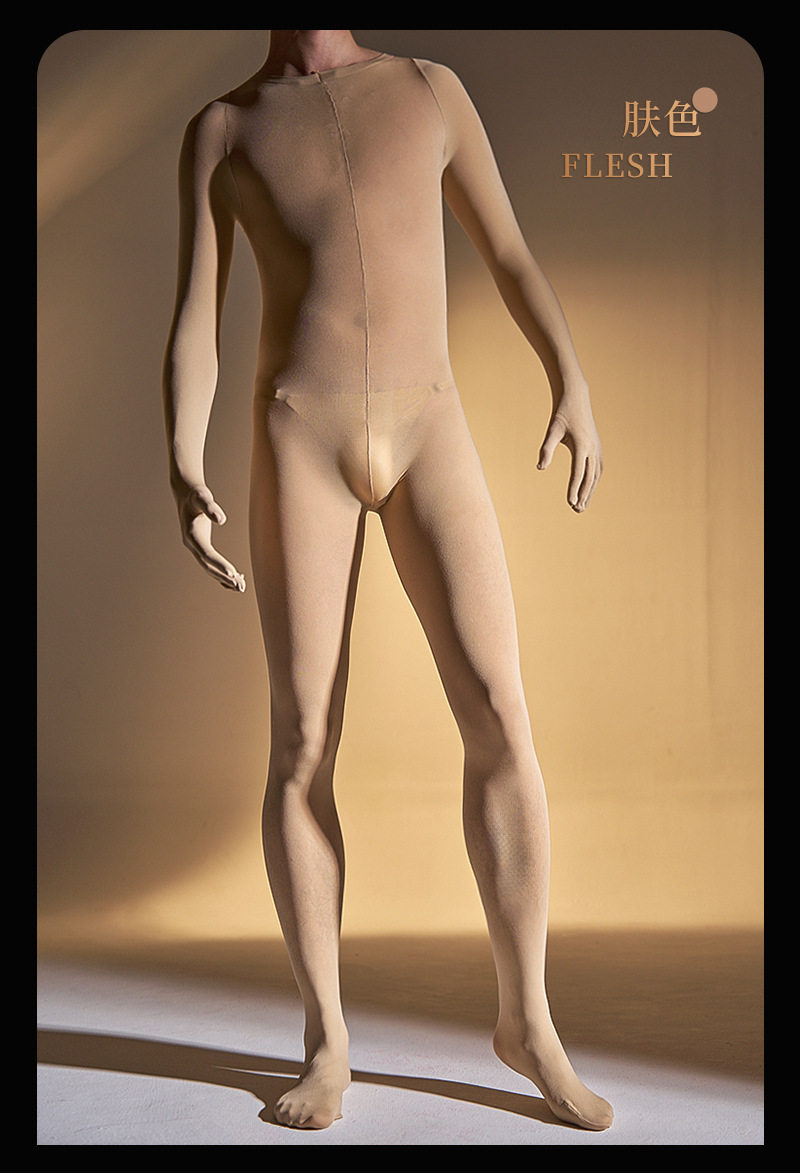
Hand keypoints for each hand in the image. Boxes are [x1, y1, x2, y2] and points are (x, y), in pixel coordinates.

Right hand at [174, 483, 245, 591]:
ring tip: (242, 587)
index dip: (219, 564)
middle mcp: (192, 545)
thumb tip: (221, 520)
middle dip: (224, 577)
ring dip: (224, 578)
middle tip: (241, 587)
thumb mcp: (203, 498)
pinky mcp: (201, 547)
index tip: (233, 573)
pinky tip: (236, 578)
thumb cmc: (196, 495)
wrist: (187, 494)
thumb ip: (211, 508)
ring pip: (210, 568)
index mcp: (191, 535)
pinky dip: (222, 572)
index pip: (207, 554)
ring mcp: (195, 548)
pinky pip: (211, 564)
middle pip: (208, 565)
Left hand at [537, 394, 603, 512]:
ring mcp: (597, 448)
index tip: (570, 502)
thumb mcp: (552, 431)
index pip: (578, 473)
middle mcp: (593, 448)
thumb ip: (546, 450)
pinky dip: (594, 481)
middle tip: (576, 510)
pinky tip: (588, 490)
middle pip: (589, 478)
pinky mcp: (597, 447)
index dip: (574, 489)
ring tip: (581, 505)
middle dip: (584, 495)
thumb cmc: (561, 414)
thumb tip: (540, 468)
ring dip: (590, 491)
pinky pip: (598, 468)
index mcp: (582, 446)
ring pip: (596, 475)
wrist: (576, 398)